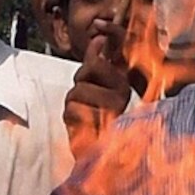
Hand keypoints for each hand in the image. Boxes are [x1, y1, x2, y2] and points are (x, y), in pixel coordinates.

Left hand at [63, 20, 131, 158]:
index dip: (93, 57)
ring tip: (85, 116)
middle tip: (87, 100)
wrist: (96, 157)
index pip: (100, 59)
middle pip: (86, 71)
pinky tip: (82, 127)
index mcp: (124, 84)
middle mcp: (123, 95)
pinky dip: (70, 119)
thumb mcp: (97, 87)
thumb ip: (97, 61)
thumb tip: (98, 37)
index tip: (95, 56)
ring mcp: (112, 110)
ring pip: (76, 92)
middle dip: (78, 85)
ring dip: (72, 105)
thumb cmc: (95, 122)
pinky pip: (71, 110)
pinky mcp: (99, 125)